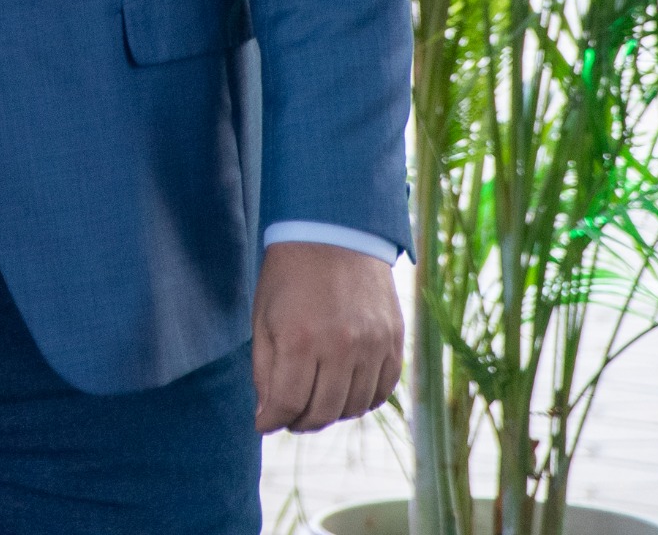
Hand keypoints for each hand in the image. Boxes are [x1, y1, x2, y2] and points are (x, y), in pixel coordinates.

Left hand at [251, 240, 402, 432]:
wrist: (334, 235)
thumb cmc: (289, 276)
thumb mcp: (263, 318)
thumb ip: (264, 369)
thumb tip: (267, 415)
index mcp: (300, 339)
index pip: (288, 404)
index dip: (273, 420)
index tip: (264, 423)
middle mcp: (341, 347)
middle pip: (323, 412)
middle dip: (300, 422)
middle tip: (289, 417)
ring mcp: (373, 346)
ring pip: (354, 407)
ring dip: (332, 413)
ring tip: (315, 403)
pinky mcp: (394, 342)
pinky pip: (382, 391)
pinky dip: (363, 400)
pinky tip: (344, 392)